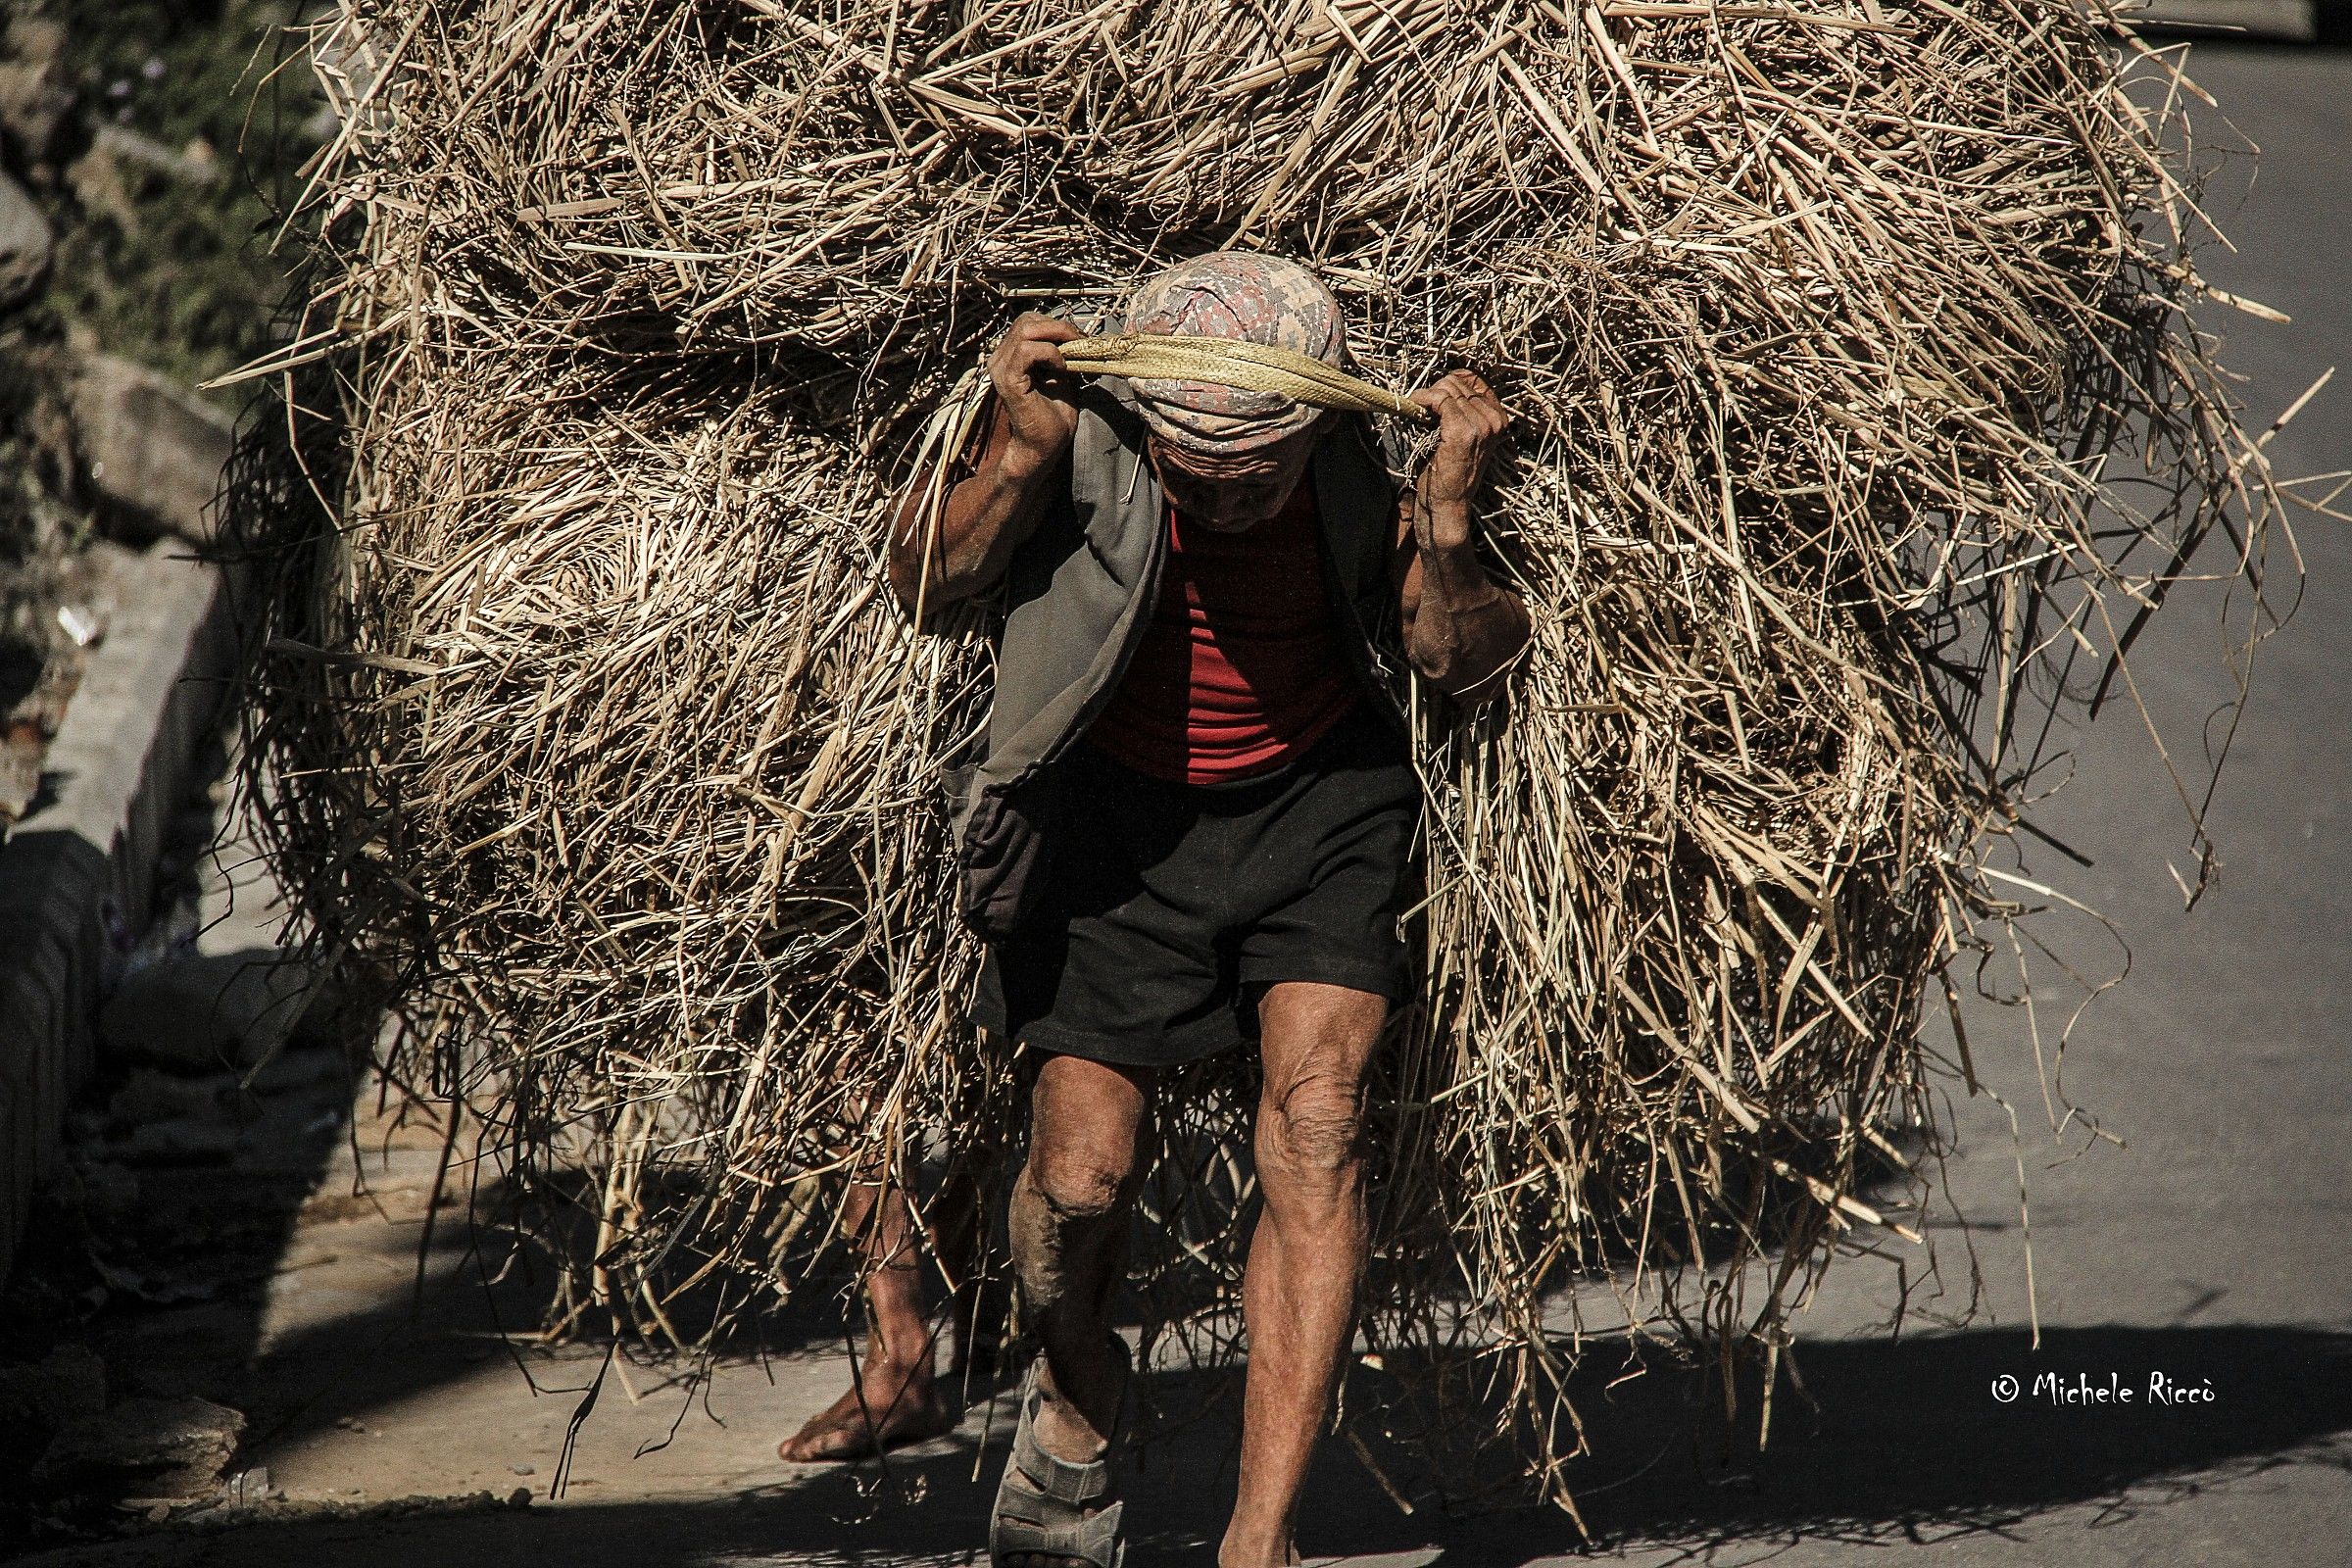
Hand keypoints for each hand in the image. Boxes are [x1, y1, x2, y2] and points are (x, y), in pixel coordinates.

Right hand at [988, 312, 1083, 471]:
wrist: (1044, 445)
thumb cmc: (1053, 414)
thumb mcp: (1061, 373)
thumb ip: (1061, 351)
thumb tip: (1076, 332)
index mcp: (1010, 355)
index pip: (1029, 322)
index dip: (1056, 324)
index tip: (1080, 339)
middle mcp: (1000, 359)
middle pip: (1027, 320)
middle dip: (1059, 327)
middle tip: (1080, 342)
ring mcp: (1001, 369)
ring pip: (1026, 330)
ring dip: (1057, 337)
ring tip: (1072, 356)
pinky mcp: (1008, 381)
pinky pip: (1027, 351)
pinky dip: (1050, 353)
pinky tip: (1062, 369)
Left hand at [1408, 370, 1507, 549]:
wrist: (1448, 504)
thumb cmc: (1450, 473)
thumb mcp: (1464, 437)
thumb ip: (1463, 411)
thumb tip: (1442, 384)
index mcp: (1499, 418)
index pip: (1473, 379)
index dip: (1448, 383)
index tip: (1433, 395)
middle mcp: (1495, 420)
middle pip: (1457, 382)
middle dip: (1434, 391)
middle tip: (1421, 408)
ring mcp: (1482, 425)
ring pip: (1446, 389)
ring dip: (1426, 396)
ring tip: (1418, 412)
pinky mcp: (1463, 431)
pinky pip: (1439, 398)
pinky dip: (1422, 399)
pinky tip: (1415, 408)